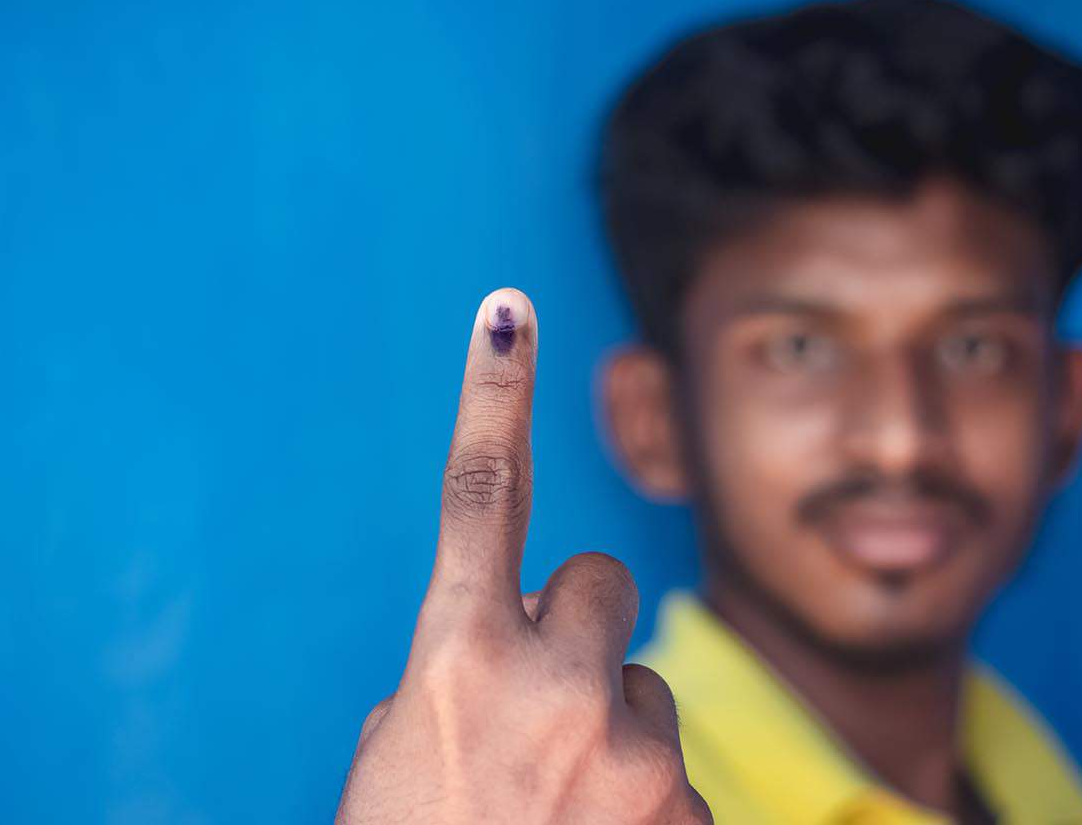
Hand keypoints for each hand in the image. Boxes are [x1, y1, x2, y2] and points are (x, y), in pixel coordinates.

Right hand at [335, 288, 710, 824]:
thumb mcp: (394, 772)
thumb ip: (442, 692)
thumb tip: (485, 668)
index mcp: (451, 660)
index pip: (475, 494)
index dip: (486, 393)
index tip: (502, 308)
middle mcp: (547, 682)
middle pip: (599, 584)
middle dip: (575, 633)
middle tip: (540, 718)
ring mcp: (629, 748)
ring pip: (642, 688)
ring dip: (610, 736)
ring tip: (560, 818)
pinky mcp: (686, 810)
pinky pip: (674, 779)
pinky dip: (642, 814)